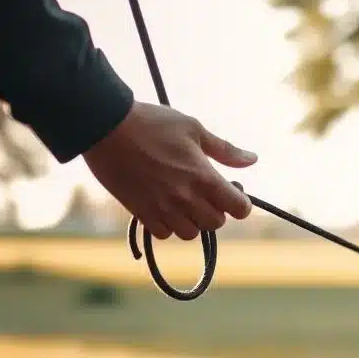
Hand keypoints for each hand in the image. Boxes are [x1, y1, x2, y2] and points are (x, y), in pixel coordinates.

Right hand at [82, 101, 256, 240]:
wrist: (106, 127)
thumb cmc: (152, 123)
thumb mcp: (193, 129)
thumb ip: (224, 150)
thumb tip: (252, 160)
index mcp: (204, 177)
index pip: (238, 209)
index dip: (240, 202)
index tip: (231, 191)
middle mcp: (186, 198)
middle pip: (215, 223)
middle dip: (216, 210)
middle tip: (205, 193)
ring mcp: (162, 208)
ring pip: (190, 233)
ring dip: (192, 221)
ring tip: (184, 202)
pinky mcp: (141, 212)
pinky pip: (164, 234)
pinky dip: (168, 226)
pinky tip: (164, 207)